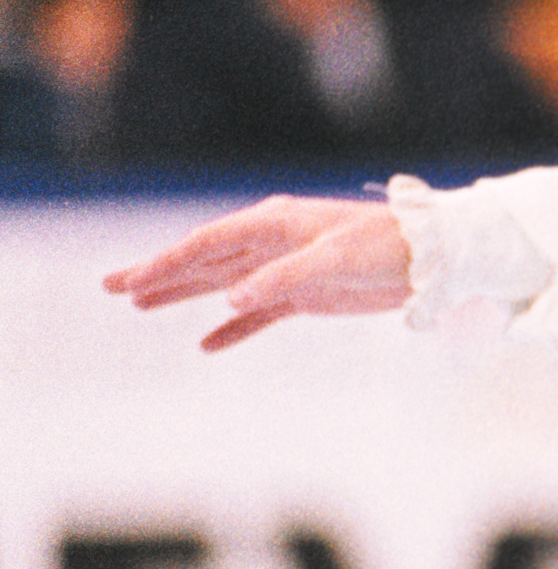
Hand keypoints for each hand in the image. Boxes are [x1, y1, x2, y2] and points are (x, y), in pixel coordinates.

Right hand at [105, 195, 412, 352]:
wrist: (433, 259)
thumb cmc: (386, 246)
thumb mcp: (333, 260)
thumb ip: (281, 279)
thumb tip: (231, 299)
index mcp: (274, 225)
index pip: (207, 244)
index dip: (167, 263)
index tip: (132, 282)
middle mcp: (272, 243)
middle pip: (203, 261)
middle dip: (158, 274)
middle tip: (111, 287)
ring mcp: (286, 270)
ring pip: (223, 285)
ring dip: (184, 296)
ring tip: (139, 306)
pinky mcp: (307, 295)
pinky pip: (259, 314)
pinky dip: (233, 328)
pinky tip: (206, 343)